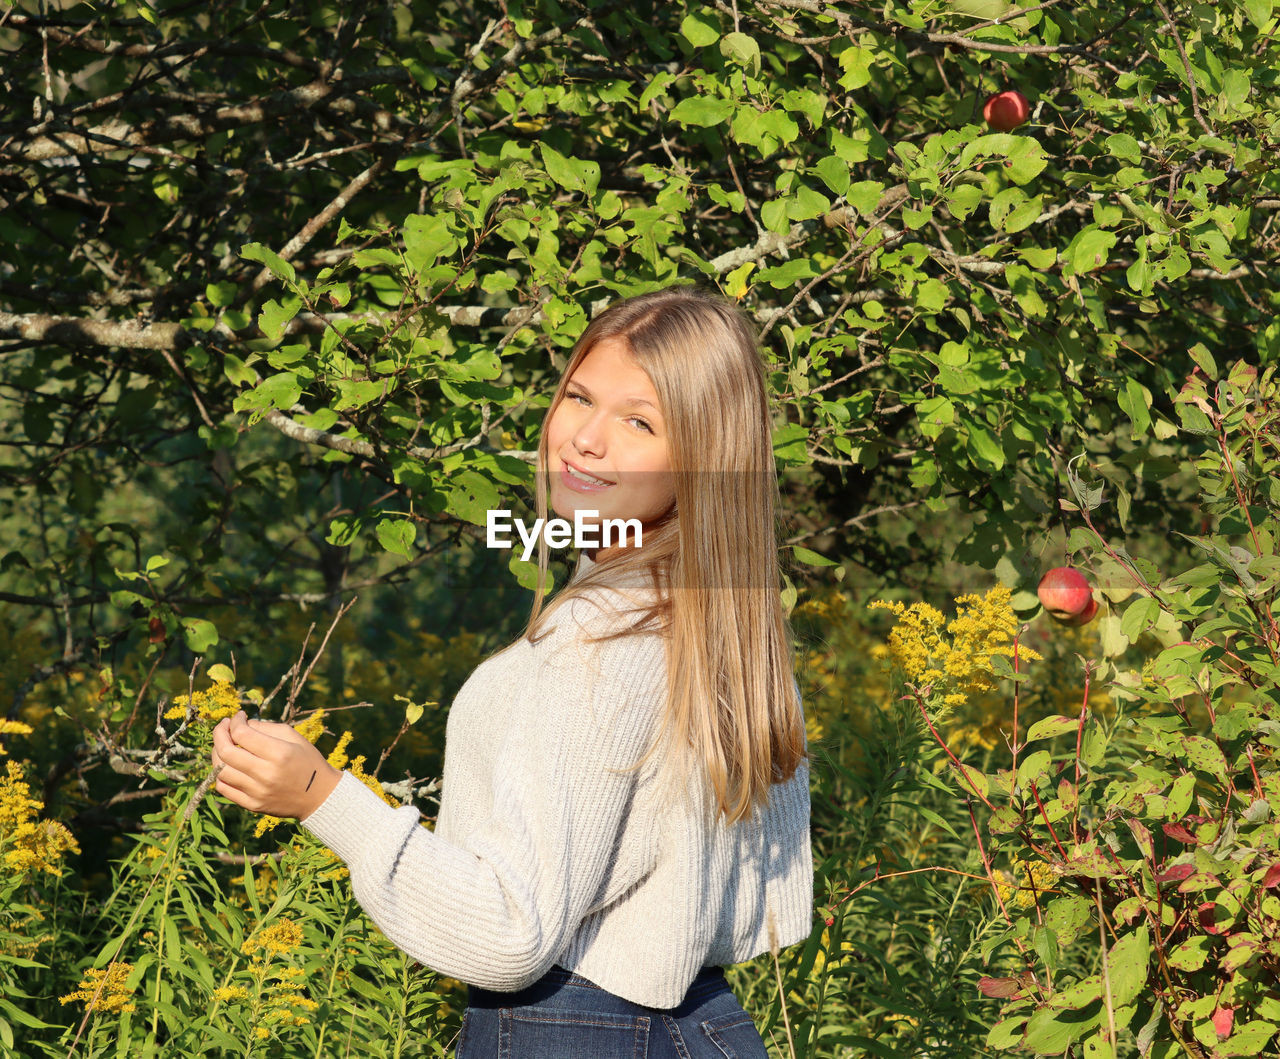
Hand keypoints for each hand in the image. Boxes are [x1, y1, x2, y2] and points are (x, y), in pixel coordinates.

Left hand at [210, 711, 340, 819]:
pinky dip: (220, 774)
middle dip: (219, 733)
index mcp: (279, 753)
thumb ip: (266, 728)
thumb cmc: (308, 761)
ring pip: (220, 771)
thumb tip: (241, 725)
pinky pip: (224, 788)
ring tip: (224, 745)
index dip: (235, 721)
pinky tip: (228, 765)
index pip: (242, 733)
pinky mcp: (252, 805)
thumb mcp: (294, 737)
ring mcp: (257, 792)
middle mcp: (266, 774)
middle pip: (226, 752)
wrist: (319, 796)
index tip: (240, 716)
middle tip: (224, 726)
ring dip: (216, 754)